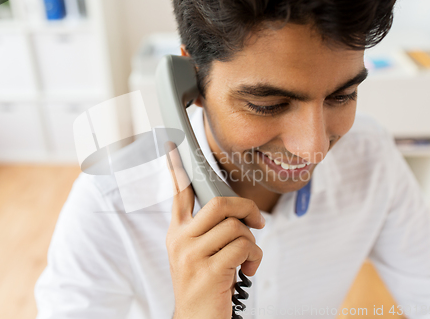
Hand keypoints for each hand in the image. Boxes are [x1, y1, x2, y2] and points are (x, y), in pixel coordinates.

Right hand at [164, 141, 264, 318]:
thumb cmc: (204, 285)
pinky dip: (255, 259)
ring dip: (252, 243)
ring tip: (247, 258)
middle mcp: (181, 240)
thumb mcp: (197, 254)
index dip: (177, 168)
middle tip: (256, 222)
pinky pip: (244, 248)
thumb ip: (208, 230)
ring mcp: (193, 255)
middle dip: (246, 209)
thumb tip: (234, 210)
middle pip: (219, 204)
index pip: (179, 194)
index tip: (173, 144)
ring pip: (236, 228)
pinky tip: (247, 271)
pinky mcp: (209, 271)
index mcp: (177, 232)